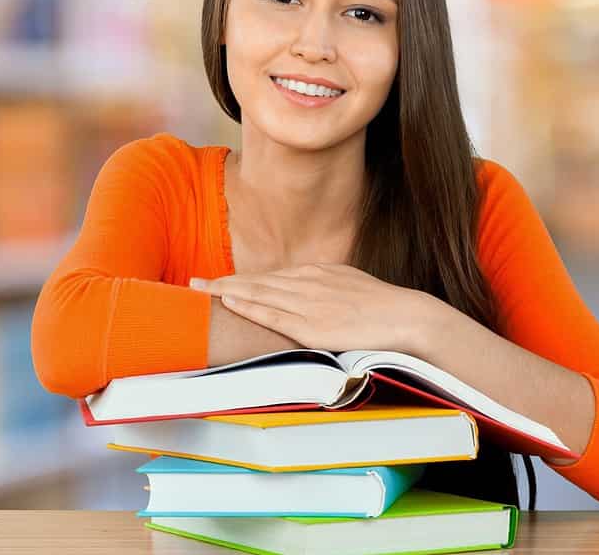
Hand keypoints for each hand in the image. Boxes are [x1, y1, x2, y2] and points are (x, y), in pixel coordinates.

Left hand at [189, 263, 434, 353]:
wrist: (407, 317)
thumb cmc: (382, 307)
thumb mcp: (348, 287)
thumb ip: (324, 290)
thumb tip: (309, 298)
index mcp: (316, 273)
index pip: (269, 277)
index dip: (240, 281)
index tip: (217, 283)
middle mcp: (307, 282)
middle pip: (255, 281)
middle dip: (221, 283)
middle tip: (191, 284)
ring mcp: (308, 303)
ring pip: (257, 293)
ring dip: (225, 291)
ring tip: (198, 291)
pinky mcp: (312, 325)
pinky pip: (272, 313)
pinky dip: (247, 306)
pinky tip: (227, 302)